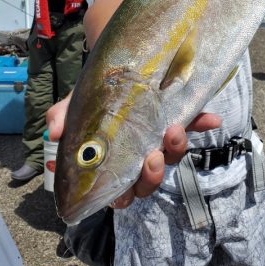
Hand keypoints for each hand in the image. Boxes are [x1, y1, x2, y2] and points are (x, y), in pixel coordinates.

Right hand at [46, 97, 220, 208]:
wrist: (114, 69)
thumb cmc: (92, 99)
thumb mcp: (75, 106)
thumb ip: (62, 117)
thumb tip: (52, 132)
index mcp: (114, 165)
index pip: (120, 194)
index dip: (122, 197)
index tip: (122, 190)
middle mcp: (139, 157)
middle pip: (150, 182)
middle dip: (152, 176)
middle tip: (150, 157)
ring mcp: (160, 139)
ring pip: (172, 156)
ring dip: (175, 148)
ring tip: (174, 130)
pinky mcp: (178, 118)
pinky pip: (195, 124)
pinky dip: (204, 123)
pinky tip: (212, 119)